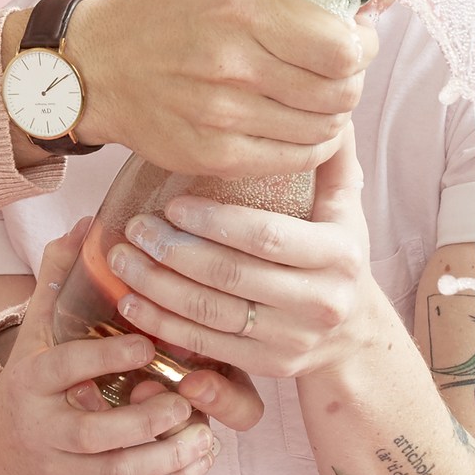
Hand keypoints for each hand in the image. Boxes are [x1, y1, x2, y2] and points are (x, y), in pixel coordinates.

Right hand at [0, 225, 229, 474]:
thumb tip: (88, 222)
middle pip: (93, 435)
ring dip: (166, 456)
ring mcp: (64, 467)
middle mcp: (42, 428)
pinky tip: (202, 454)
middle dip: (145, 419)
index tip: (147, 343)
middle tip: (186, 397)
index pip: (62, 369)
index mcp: (29, 381)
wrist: (3, 453)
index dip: (103, 357)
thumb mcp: (38, 328)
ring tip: (203, 430)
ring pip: (118, 474)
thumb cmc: (33, 377)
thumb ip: (59, 276)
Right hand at [62, 0, 377, 177]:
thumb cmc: (166, 23)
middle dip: (351, 84)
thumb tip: (360, 29)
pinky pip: (295, 159)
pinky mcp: (213, 156)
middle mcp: (232, 63)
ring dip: (332, 116)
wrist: (96, 69)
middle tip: (337, 76)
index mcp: (241, 11)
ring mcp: (222, 116)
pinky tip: (298, 129)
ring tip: (314, 102)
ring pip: (323, 128)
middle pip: (339, 90)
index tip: (356, 45)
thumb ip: (291, 11)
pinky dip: (310, 146)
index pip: (342, 47)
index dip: (361, 48)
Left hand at [105, 130, 394, 379]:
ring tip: (122, 259)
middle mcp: (319, 301)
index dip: (214, 222)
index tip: (172, 205)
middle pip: (232, 276)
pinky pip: (206, 345)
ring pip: (211, 314)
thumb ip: (332, 159)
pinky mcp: (268, 366)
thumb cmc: (337, 255)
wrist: (353, 334)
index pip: (266, 237)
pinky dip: (163, 324)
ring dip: (158, 287)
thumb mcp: (345, 208)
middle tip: (134, 228)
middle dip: (174, 252)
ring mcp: (292, 340)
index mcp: (338, 255)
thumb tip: (328, 108)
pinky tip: (132, 300)